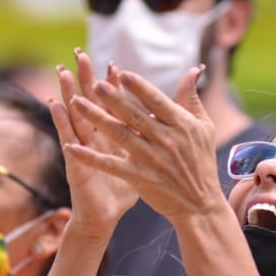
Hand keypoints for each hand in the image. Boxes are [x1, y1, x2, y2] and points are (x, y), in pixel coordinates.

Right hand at [50, 51, 138, 236]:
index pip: (113, 106)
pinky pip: (68, 139)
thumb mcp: (140, 161)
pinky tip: (55, 105)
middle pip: (90, 103)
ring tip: (65, 73)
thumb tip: (162, 124)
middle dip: (86, 79)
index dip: (113, 86)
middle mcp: (95, 137)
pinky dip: (61, 122)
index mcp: (112, 136)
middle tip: (81, 55)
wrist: (106, 216)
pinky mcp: (75, 161)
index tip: (114, 64)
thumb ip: (149, 140)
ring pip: (75, 115)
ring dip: (69, 94)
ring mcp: (83, 147)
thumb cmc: (123, 188)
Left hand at [67, 61, 222, 224]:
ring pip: (119, 134)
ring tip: (77, 103)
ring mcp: (151, 159)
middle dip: (113, 98)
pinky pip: (110, 165)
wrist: (200, 205)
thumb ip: (191, 98)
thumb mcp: (204, 126)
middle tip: (94, 83)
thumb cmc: (201, 161)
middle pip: (133, 115)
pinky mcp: (139, 177)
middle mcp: (165, 140)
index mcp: (181, 124)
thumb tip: (193, 70)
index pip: (156, 101)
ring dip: (96, 118)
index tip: (121, 73)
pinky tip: (71, 148)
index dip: (138, 87)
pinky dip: (90, 157)